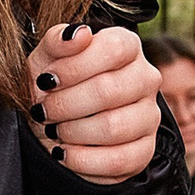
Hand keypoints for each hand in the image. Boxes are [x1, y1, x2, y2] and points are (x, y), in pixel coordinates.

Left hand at [30, 23, 160, 183]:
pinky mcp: (144, 150)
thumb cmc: (52, 87)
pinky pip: (119, 160)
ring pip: (114, 128)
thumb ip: (58, 41)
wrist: (54, 125)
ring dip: (72, 133)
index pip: (114, 49)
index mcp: (127, 46)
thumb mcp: (44, 59)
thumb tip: (79, 33)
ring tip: (55, 130)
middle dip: (66, 105)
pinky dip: (82, 160)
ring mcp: (149, 116)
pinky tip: (64, 153)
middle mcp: (146, 78)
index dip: (75, 67)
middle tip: (44, 111)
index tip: (47, 80)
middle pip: (110, 91)